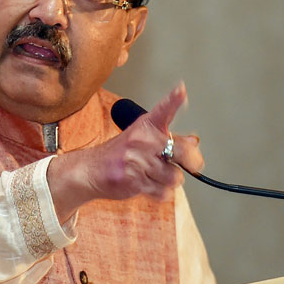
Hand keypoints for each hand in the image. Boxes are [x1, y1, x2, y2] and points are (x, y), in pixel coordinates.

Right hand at [48, 83, 203, 221]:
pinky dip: (161, 193)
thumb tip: (193, 141)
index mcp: (146, 126)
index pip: (163, 110)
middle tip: (188, 164)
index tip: (181, 90)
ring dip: (170, 180)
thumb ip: (170, 139)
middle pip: (183, 152)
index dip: (174, 99)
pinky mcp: (134, 180)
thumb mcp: (143, 138)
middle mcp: (142, 140)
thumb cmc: (120, 154)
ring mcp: (137, 160)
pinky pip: (164, 192)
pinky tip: (149, 185)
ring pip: (175, 177)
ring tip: (156, 175)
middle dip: (191, 162)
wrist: (90, 170)